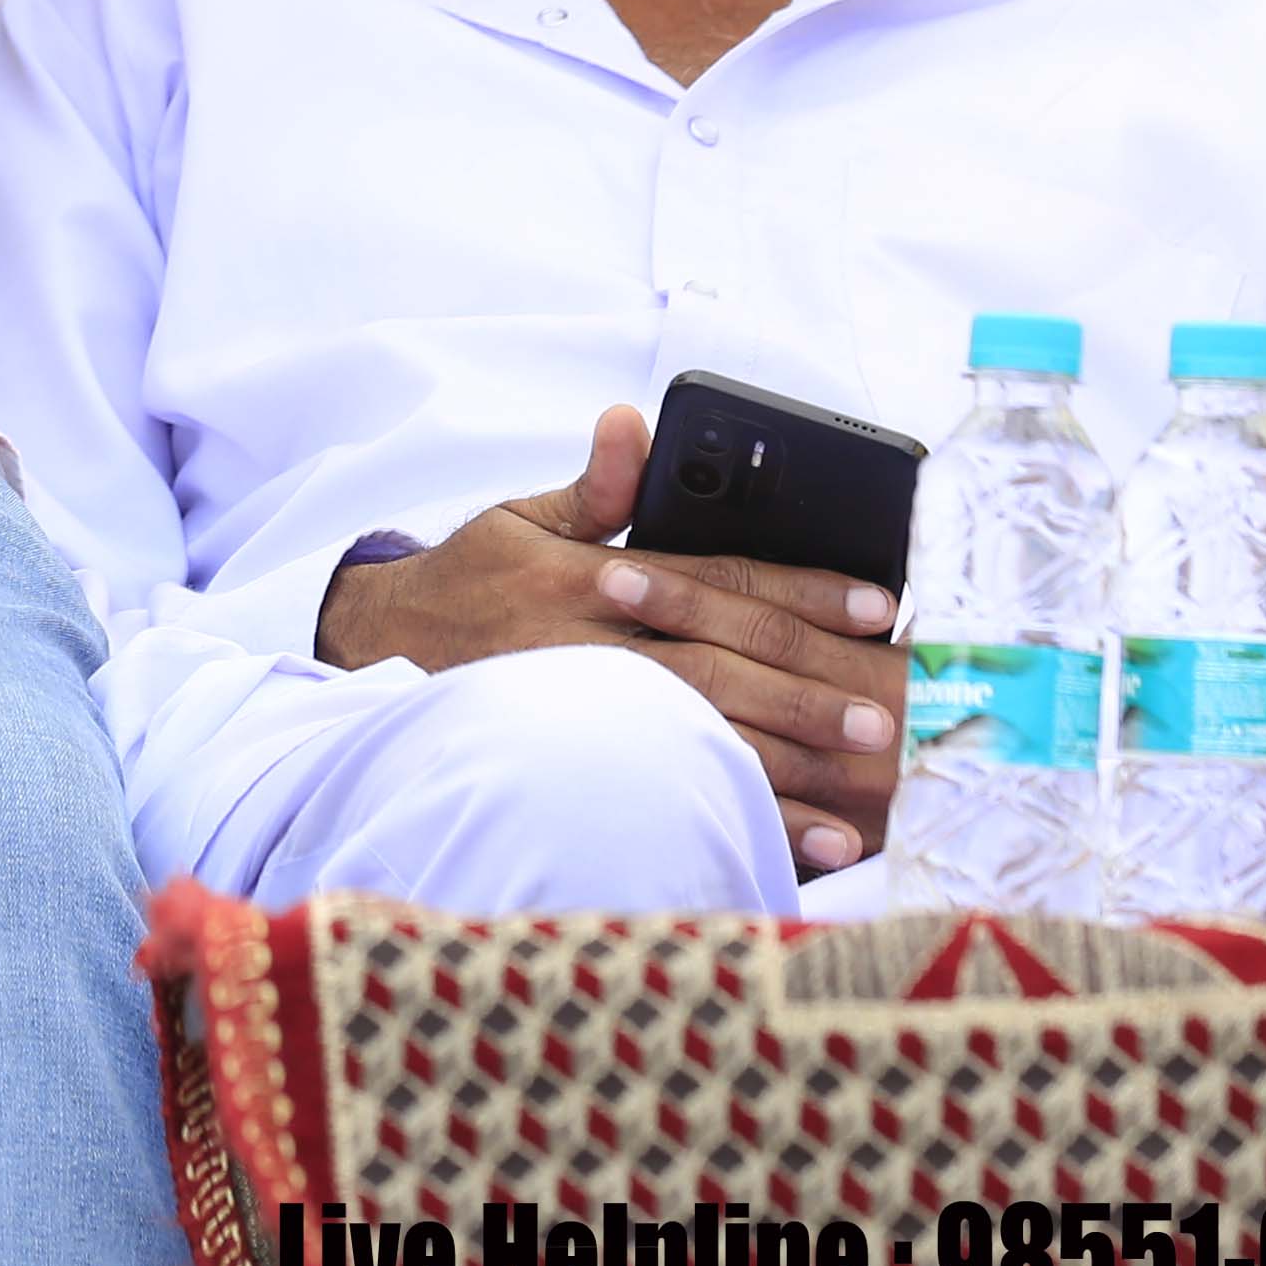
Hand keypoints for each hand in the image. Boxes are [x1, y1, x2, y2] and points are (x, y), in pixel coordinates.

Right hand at [314, 403, 904, 877]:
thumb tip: (632, 421)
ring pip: (702, 739)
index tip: (878, 605)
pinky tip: (802, 843)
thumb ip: (597, 486)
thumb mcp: (523, 518)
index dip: (804, 591)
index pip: (721, 579)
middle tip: (883, 716)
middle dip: (807, 692)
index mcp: (596, 576)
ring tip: (861, 794)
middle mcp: (596, 644)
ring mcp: (587, 711)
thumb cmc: (470, 579)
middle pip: (723, 667)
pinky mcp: (577, 760)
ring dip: (787, 769)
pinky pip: (671, 794)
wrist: (382, 647)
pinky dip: (740, 817)